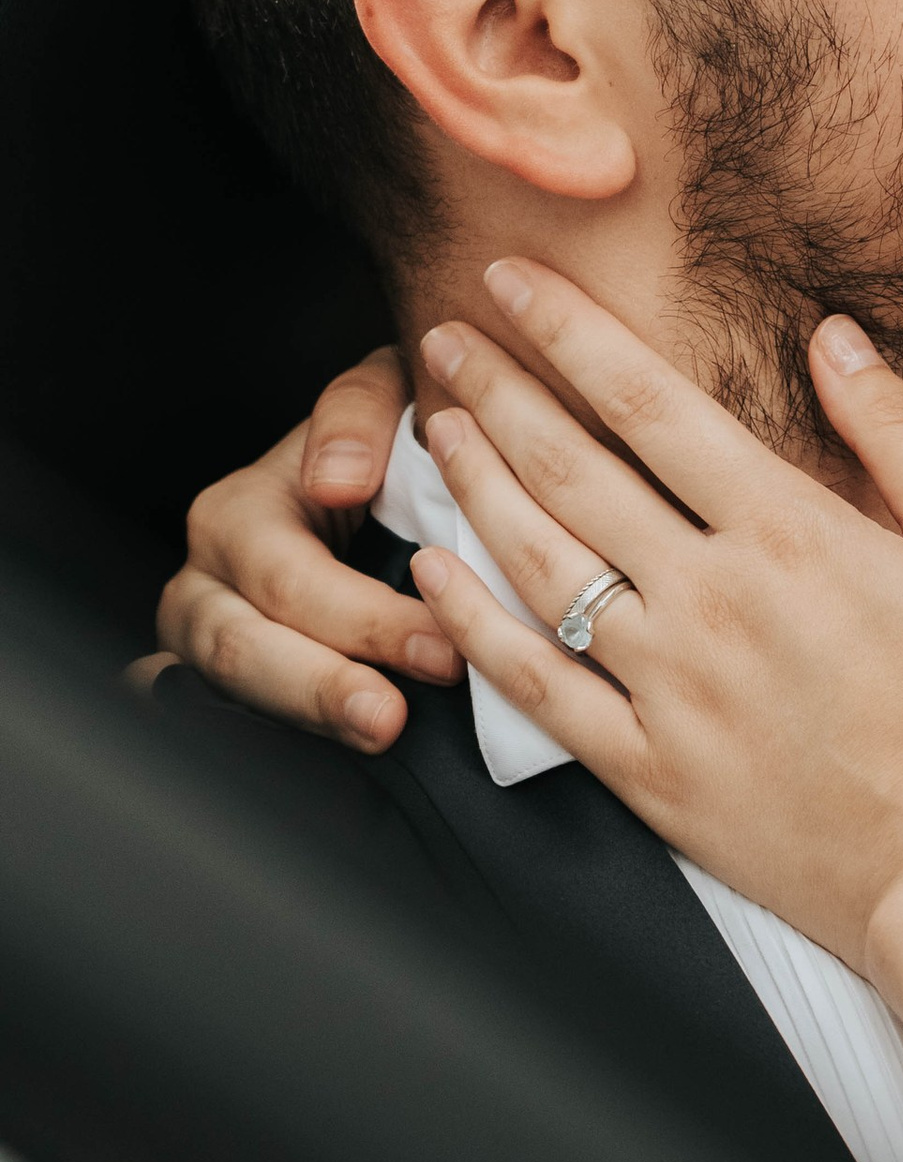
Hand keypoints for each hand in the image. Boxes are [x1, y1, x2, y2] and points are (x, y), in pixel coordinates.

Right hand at [150, 349, 454, 748]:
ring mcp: (202, 639)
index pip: (289, 582)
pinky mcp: (214, 685)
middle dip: (320, 686)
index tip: (442, 652)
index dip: (367, 621)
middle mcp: (208, 579)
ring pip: (226, 690)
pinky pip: (210, 722)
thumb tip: (336, 482)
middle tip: (390, 717)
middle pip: (242, 647)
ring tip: (374, 734)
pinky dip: (249, 741)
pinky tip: (305, 765)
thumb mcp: (379, 396)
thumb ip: (357, 415)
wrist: (367, 478)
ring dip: (302, 718)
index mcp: (239, 513)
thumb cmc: (381, 442)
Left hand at [400, 261, 902, 964]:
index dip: (570, 331)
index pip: (651, 404)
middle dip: (499, 389)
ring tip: (435, 426)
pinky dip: (473, 627)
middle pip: (573, 470)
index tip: (516, 279)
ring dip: (476, 484)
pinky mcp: (649, 771)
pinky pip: (534, 688)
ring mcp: (669, 689)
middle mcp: (712, 600)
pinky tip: (435, 576)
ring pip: (540, 564)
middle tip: (444, 336)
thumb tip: (835, 336)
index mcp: (793, 535)